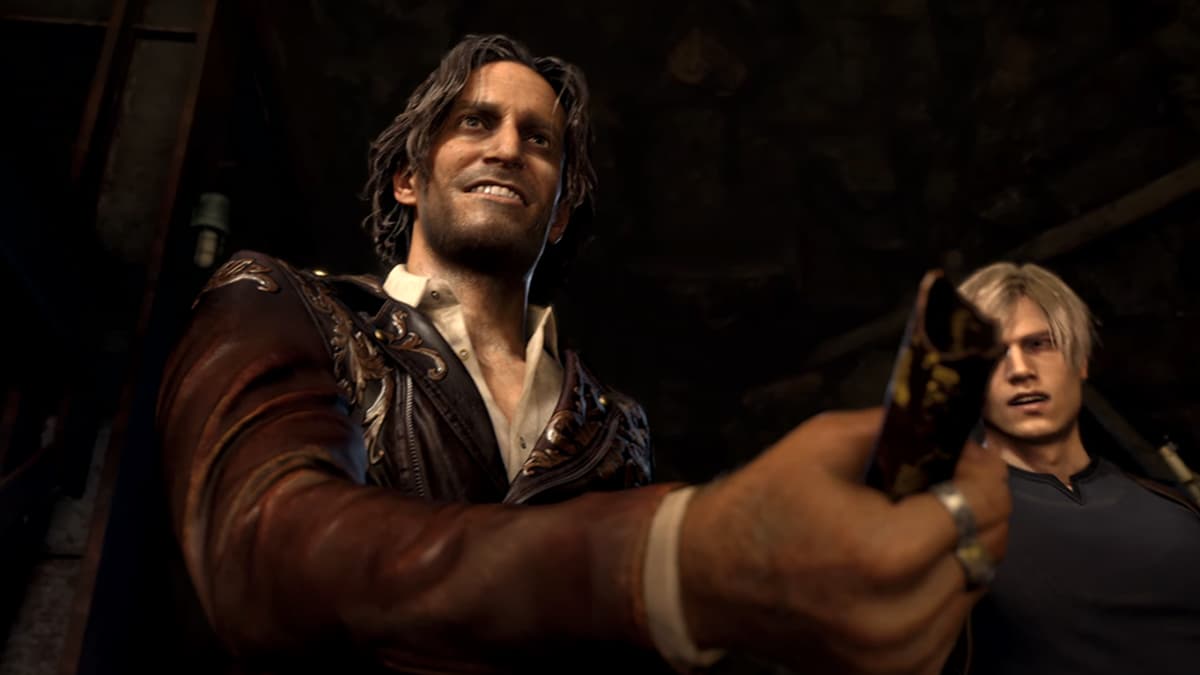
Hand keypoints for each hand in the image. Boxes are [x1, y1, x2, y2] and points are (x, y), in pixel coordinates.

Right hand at [679, 408, 1009, 673]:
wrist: (707, 578)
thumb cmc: (761, 502)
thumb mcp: (820, 442)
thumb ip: (895, 429)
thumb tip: (953, 428)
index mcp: (884, 552)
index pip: (981, 507)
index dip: (983, 472)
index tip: (967, 453)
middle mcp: (900, 615)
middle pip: (987, 551)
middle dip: (975, 510)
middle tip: (945, 486)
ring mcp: (898, 657)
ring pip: (973, 591)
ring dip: (958, 555)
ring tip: (918, 530)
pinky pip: (948, 627)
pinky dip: (938, 596)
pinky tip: (904, 574)